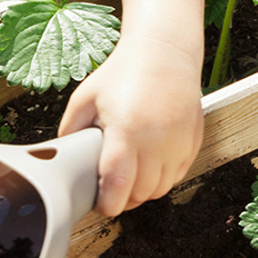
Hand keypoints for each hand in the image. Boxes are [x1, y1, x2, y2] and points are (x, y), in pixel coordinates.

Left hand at [57, 36, 202, 216]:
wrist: (164, 52)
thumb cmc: (123, 72)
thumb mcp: (85, 97)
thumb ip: (70, 129)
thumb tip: (64, 156)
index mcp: (126, 130)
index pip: (118, 185)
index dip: (107, 204)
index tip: (99, 204)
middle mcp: (156, 141)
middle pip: (140, 193)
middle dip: (123, 198)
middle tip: (109, 190)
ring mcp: (178, 143)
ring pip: (161, 189)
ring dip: (143, 190)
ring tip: (127, 177)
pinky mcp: (193, 142)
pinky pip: (177, 175)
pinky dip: (162, 178)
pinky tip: (147, 165)